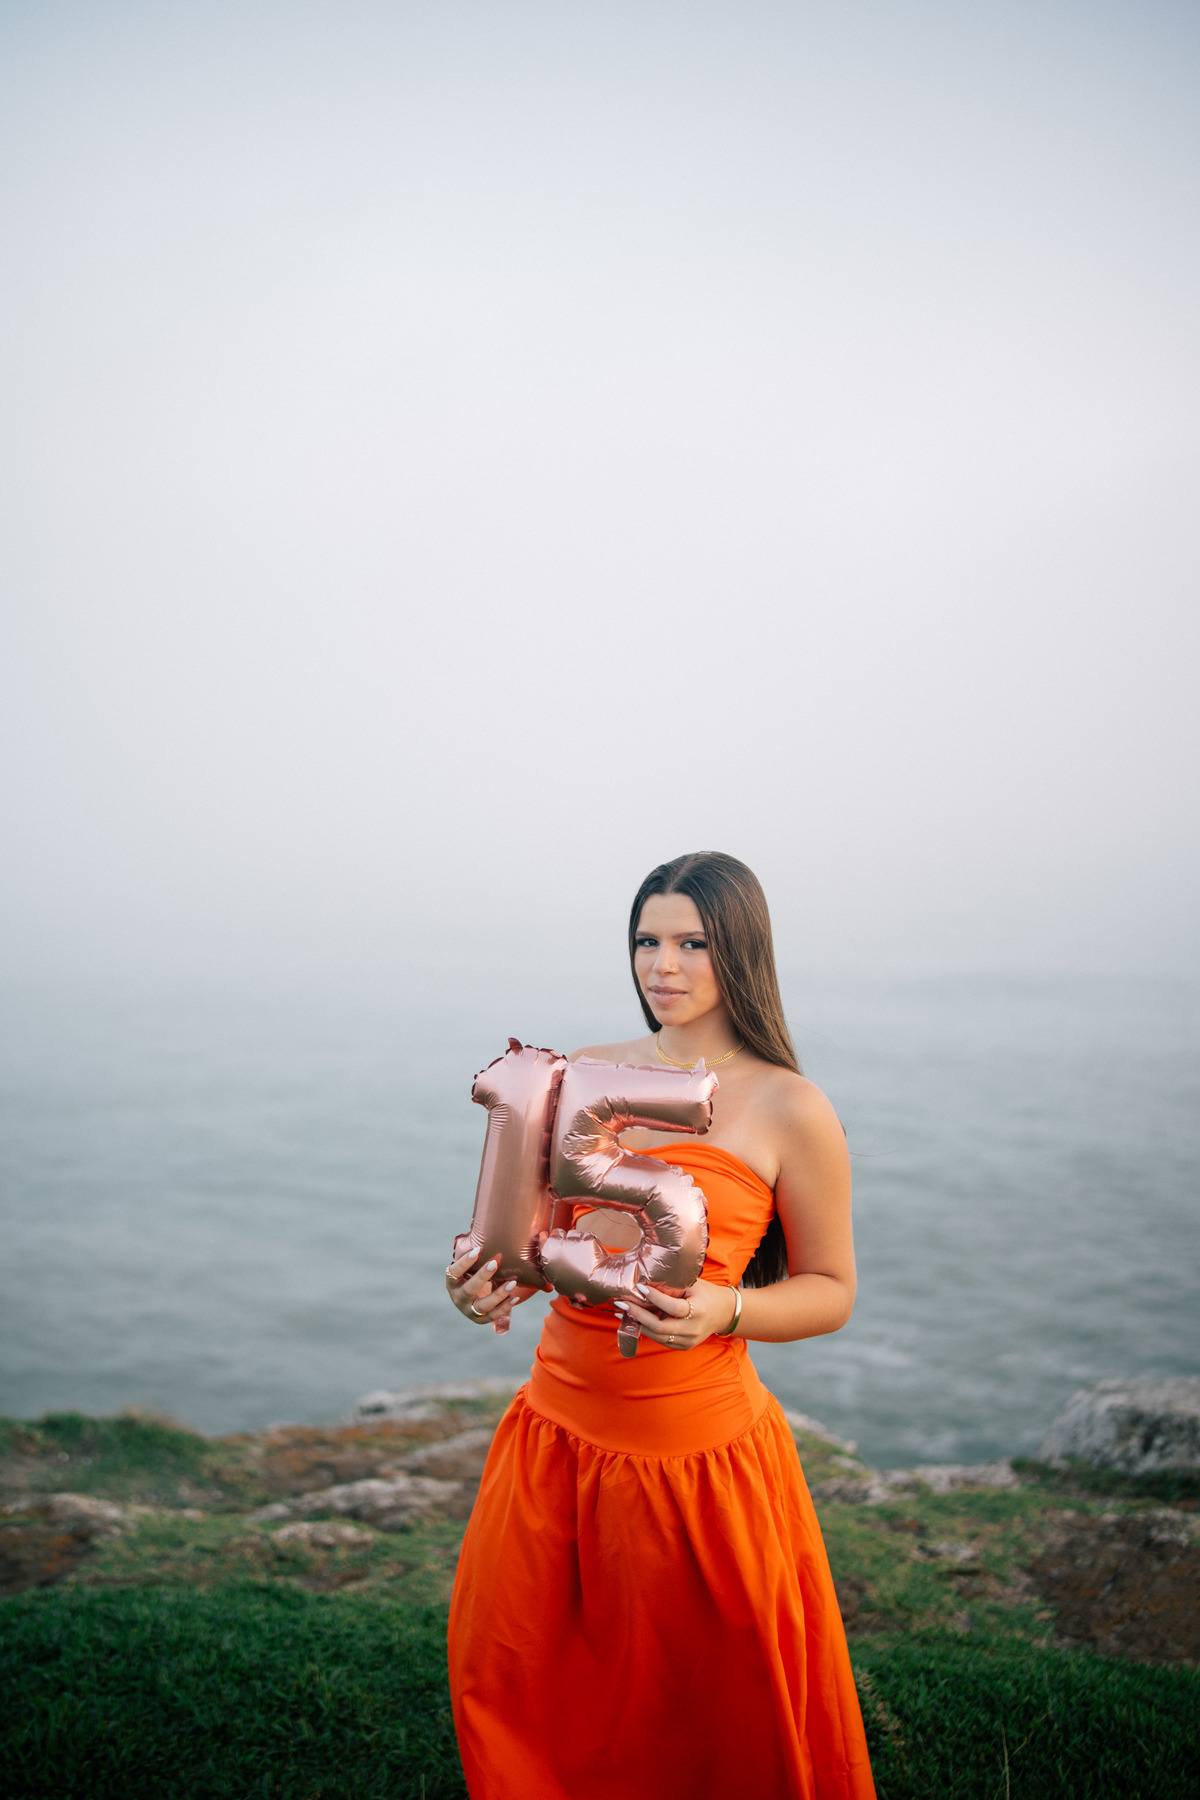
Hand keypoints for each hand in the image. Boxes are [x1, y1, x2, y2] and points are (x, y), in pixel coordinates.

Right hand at [445, 1248, 521, 1331]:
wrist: (474, 1296)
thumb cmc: (474, 1272)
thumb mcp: (472, 1264)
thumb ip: (477, 1251)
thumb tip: (493, 1223)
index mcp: (451, 1281)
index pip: (454, 1272)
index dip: (464, 1262)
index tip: (477, 1250)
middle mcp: (458, 1297)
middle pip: (469, 1289)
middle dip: (482, 1276)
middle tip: (495, 1262)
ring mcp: (468, 1310)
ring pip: (483, 1305)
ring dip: (498, 1294)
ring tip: (512, 1282)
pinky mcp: (480, 1319)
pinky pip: (493, 1316)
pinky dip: (504, 1307)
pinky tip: (515, 1297)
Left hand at [613, 1277, 738, 1349]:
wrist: (723, 1313)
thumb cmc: (706, 1293)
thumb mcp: (693, 1284)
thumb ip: (673, 1285)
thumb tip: (646, 1279)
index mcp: (699, 1310)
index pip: (673, 1307)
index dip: (655, 1298)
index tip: (640, 1288)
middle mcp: (694, 1328)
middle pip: (661, 1327)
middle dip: (638, 1315)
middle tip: (622, 1304)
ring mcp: (689, 1340)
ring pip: (658, 1336)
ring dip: (638, 1324)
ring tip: (623, 1312)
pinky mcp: (685, 1346)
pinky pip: (662, 1341)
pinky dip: (647, 1330)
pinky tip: (636, 1320)